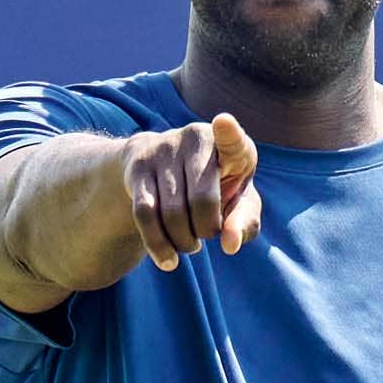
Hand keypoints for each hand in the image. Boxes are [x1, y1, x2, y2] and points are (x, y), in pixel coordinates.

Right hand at [120, 111, 260, 264]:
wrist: (165, 163)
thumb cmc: (216, 186)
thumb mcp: (238, 201)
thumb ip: (243, 222)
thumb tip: (229, 244)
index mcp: (231, 146)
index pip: (231, 139)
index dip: (228, 132)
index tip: (223, 122)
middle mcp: (196, 139)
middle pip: (201, 200)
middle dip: (206, 231)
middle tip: (206, 236)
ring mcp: (164, 149)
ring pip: (171, 212)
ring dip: (183, 241)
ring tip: (189, 246)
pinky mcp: (138, 166)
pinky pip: (145, 214)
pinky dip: (157, 244)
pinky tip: (167, 260)